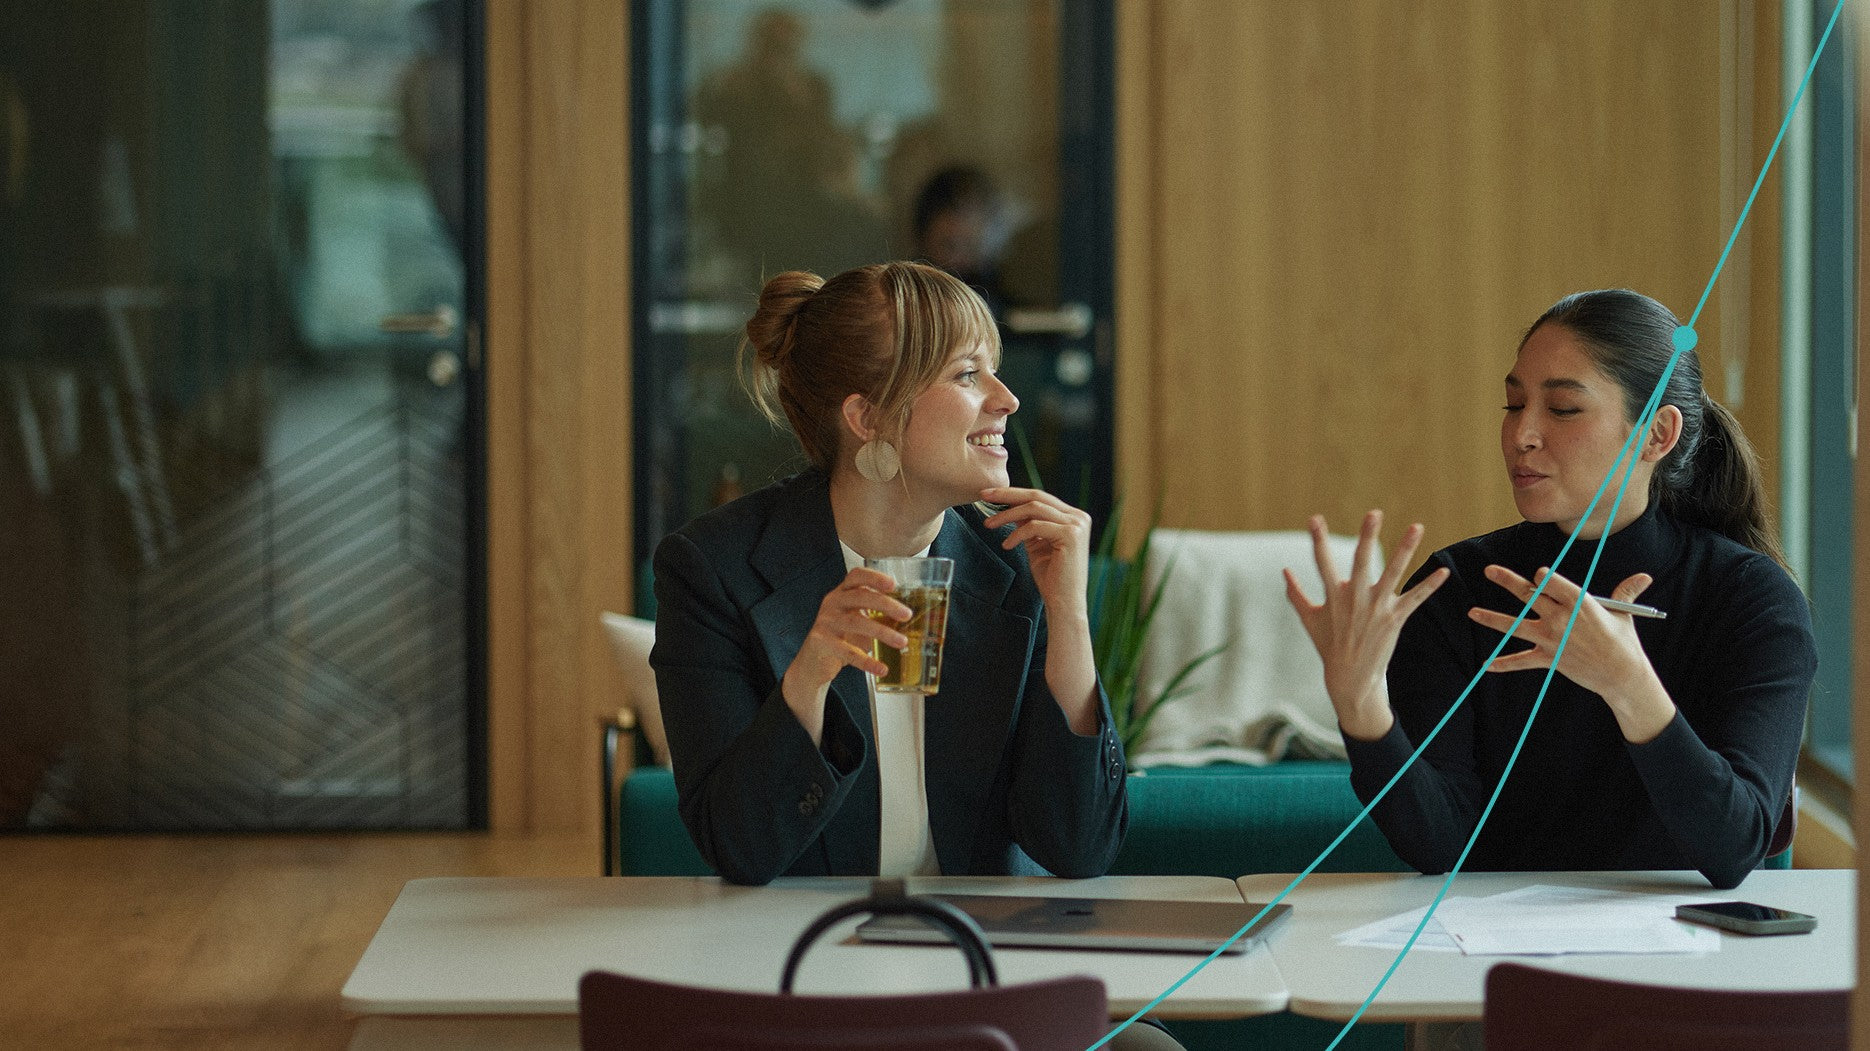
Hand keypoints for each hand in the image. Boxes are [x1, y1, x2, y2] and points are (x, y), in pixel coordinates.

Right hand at [781, 567, 911, 739]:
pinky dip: (867, 661)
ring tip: (902, 642)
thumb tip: (911, 619)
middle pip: (860, 597)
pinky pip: (848, 651)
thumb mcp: (858, 622)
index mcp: (842, 593)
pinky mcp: (821, 642)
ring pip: (856, 622)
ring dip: (882, 632)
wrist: (813, 662)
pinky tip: (881, 668)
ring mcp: (825, 622)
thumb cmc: (841, 638)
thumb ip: (878, 616)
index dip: (874, 577)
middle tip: (907, 615)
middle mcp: (832, 603)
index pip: (856, 576)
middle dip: (886, 604)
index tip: (893, 584)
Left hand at [980, 487, 1091, 622]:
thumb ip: (1028, 525)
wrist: (1064, 603)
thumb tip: (1008, 506)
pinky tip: (1006, 545)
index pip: (1040, 497)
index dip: (1014, 494)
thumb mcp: (1036, 544)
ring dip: (1007, 515)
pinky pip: (1036, 526)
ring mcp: (1076, 525)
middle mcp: (1078, 517)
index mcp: (1072, 517)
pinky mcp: (1071, 535)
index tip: (990, 494)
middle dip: (1007, 495)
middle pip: (1037, 496)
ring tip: (989, 524)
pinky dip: (1017, 534)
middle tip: (984, 496)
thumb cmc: (1051, 578)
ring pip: (1034, 508)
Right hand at [1283, 511, 1448, 740]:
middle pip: (1361, 561)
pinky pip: (1415, 598)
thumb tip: (1284, 571)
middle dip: (1367, 537)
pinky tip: (1444, 572)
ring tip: (1417, 527)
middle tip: (1374, 513)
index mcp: (1333, 596)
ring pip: (1393, 573)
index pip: (1322, 562)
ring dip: (1406, 549)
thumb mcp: (1309, 619)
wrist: (1349, 677)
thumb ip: (1296, 594)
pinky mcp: (1395, 619)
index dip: (1317, 539)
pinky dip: (1430, 585)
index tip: (1314, 518)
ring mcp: (1377, 608)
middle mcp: (1355, 599)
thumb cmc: (1327, 645)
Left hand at [1468, 567, 1673, 739]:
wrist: (1622, 675)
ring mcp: (1552, 639)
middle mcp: (1561, 619)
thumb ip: (1626, 592)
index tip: (1537, 574)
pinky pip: (1521, 661)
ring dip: (1492, 619)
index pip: (1553, 582)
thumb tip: (1644, 577)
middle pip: (1530, 595)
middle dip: (1507, 581)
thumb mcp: (1623, 614)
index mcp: (1580, 603)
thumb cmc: (1623, 641)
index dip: (1544, 577)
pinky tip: (1486, 665)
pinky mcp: (1548, 658)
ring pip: (1515, 626)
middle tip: (1488, 570)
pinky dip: (1504, 664)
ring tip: (1472, 613)